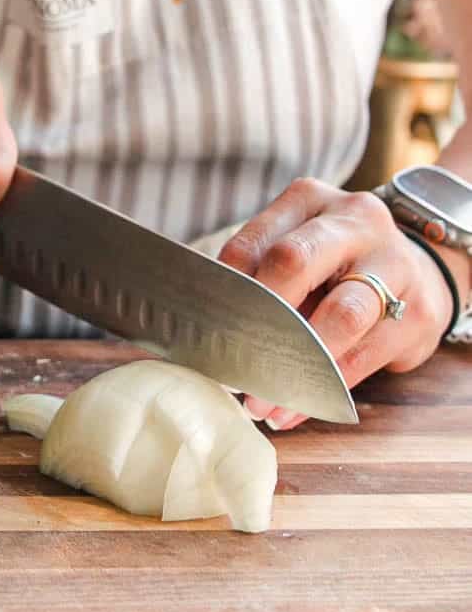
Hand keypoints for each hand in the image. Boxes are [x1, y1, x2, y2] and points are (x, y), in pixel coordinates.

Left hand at [218, 178, 454, 429]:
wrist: (418, 268)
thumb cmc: (330, 265)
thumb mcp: (293, 249)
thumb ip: (253, 278)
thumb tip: (193, 335)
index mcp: (308, 201)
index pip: (251, 245)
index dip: (223, 293)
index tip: (199, 334)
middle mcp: (355, 221)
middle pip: (295, 262)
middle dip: (258, 319)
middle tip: (229, 364)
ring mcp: (394, 263)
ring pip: (340, 314)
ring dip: (295, 365)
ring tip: (259, 402)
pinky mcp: (418, 313)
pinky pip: (363, 357)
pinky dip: (322, 388)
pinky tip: (291, 410)